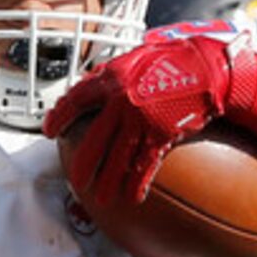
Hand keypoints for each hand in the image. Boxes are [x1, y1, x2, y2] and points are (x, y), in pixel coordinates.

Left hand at [45, 33, 238, 204]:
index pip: (76, 100)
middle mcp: (122, 101)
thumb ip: (112, 73)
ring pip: (118, 158)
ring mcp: (141, 120)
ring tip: (100, 199)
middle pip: (94, 139)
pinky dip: (138, 183)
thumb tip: (91, 84)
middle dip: (83, 164)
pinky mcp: (161, 134)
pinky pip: (146, 164)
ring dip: (107, 181)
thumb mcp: (136, 57)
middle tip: (76, 181)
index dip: (60, 117)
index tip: (49, 131)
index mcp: (112, 79)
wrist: (207, 69)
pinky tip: (132, 197)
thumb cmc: (175, 60)